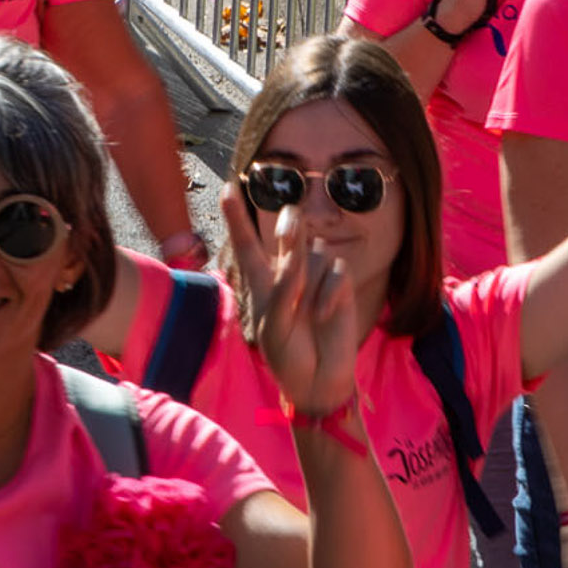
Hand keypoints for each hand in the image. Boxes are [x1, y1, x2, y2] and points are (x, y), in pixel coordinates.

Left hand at [224, 184, 358, 417]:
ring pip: (314, 252)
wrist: (317, 379)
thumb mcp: (272, 325)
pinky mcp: (340, 285)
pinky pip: (336, 270)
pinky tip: (323, 316)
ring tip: (305, 312)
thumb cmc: (286, 354)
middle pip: (289, 229)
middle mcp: (288, 271)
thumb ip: (282, 290)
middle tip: (289, 229)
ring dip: (309, 278)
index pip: (247, 242)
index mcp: (260, 279)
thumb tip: (298, 259)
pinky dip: (329, 293)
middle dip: (290, 226)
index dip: (237, 216)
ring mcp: (315, 277)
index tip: (227, 188)